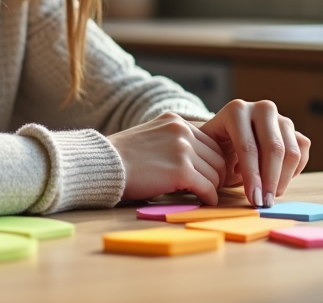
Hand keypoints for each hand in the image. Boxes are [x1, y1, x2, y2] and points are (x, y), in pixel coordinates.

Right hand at [106, 112, 228, 204]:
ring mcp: (182, 149)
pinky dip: (209, 197)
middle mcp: (182, 131)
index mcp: (176, 120)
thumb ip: (173, 141)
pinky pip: (207, 187)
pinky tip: (205, 202)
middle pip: (218, 156)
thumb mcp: (152, 136)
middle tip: (210, 188)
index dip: (212, 161)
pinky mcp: (181, 170)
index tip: (209, 174)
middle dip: (216, 174)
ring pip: (214, 173)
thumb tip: (196, 159)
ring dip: (211, 187)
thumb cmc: (122, 157)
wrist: (104, 165)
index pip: (211, 141)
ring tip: (203, 195)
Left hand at [197, 100, 310, 206]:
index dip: (252, 176)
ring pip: (291, 152)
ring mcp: (280, 117)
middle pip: (273, 148)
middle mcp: (262, 109)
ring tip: (270, 195)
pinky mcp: (294, 129)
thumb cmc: (217, 147)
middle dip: (271, 180)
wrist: (228, 134)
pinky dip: (294, 170)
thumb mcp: (211, 154)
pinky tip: (279, 181)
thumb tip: (240, 190)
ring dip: (283, 179)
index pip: (248, 146)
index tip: (254, 200)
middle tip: (265, 203)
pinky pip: (302, 151)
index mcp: (236, 110)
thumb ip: (221, 168)